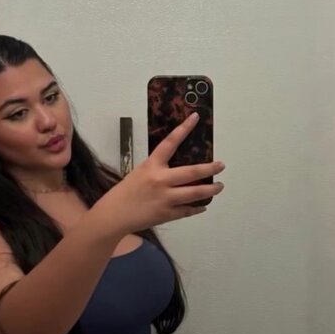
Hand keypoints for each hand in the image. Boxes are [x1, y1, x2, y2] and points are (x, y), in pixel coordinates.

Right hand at [96, 113, 224, 237]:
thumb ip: (158, 170)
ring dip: (210, 189)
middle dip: (210, 168)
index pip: (170, 142)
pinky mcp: (167, 214)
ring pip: (195, 193)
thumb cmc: (124, 193)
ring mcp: (165, 198)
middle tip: (221, 165)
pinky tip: (202, 205)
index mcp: (151, 166)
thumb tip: (180, 170)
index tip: (195, 118)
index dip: (184, 129)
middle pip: (192, 172)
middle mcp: (160, 180)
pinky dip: (197, 208)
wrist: (113, 215)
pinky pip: (188, 210)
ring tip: (219, 186)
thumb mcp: (140, 173)